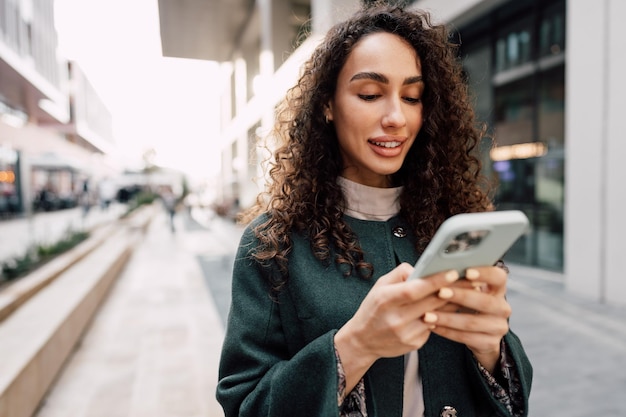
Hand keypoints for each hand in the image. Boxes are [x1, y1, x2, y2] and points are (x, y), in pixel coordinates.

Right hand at [334, 263, 459, 391]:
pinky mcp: (414, 344)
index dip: (435, 281)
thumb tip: (423, 268)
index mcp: (385, 300)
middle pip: (430, 303)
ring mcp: (406, 333)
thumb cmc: (373, 308)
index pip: (414, 289)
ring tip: (468, 290)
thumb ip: (400, 274)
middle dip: (453, 289)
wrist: (363, 340)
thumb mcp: (379, 286)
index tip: (453, 272)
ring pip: (437, 315)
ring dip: (453, 303)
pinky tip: (449, 308)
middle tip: (471, 278)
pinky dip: (442, 316)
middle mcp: (396, 318)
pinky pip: (434, 327)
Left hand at [422, 266, 510, 372]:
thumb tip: (438, 271)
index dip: (485, 273)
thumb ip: (459, 280)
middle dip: (460, 296)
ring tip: (427, 315)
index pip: (499, 277)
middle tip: (440, 292)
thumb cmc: (467, 303)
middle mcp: (503, 308)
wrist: (478, 333)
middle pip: (485, 301)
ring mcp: (499, 327)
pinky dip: (446, 332)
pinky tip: (432, 327)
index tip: (466, 271)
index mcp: (498, 289)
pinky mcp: (490, 343)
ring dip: (447, 318)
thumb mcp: (467, 290)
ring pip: (472, 322)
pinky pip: (466, 338)